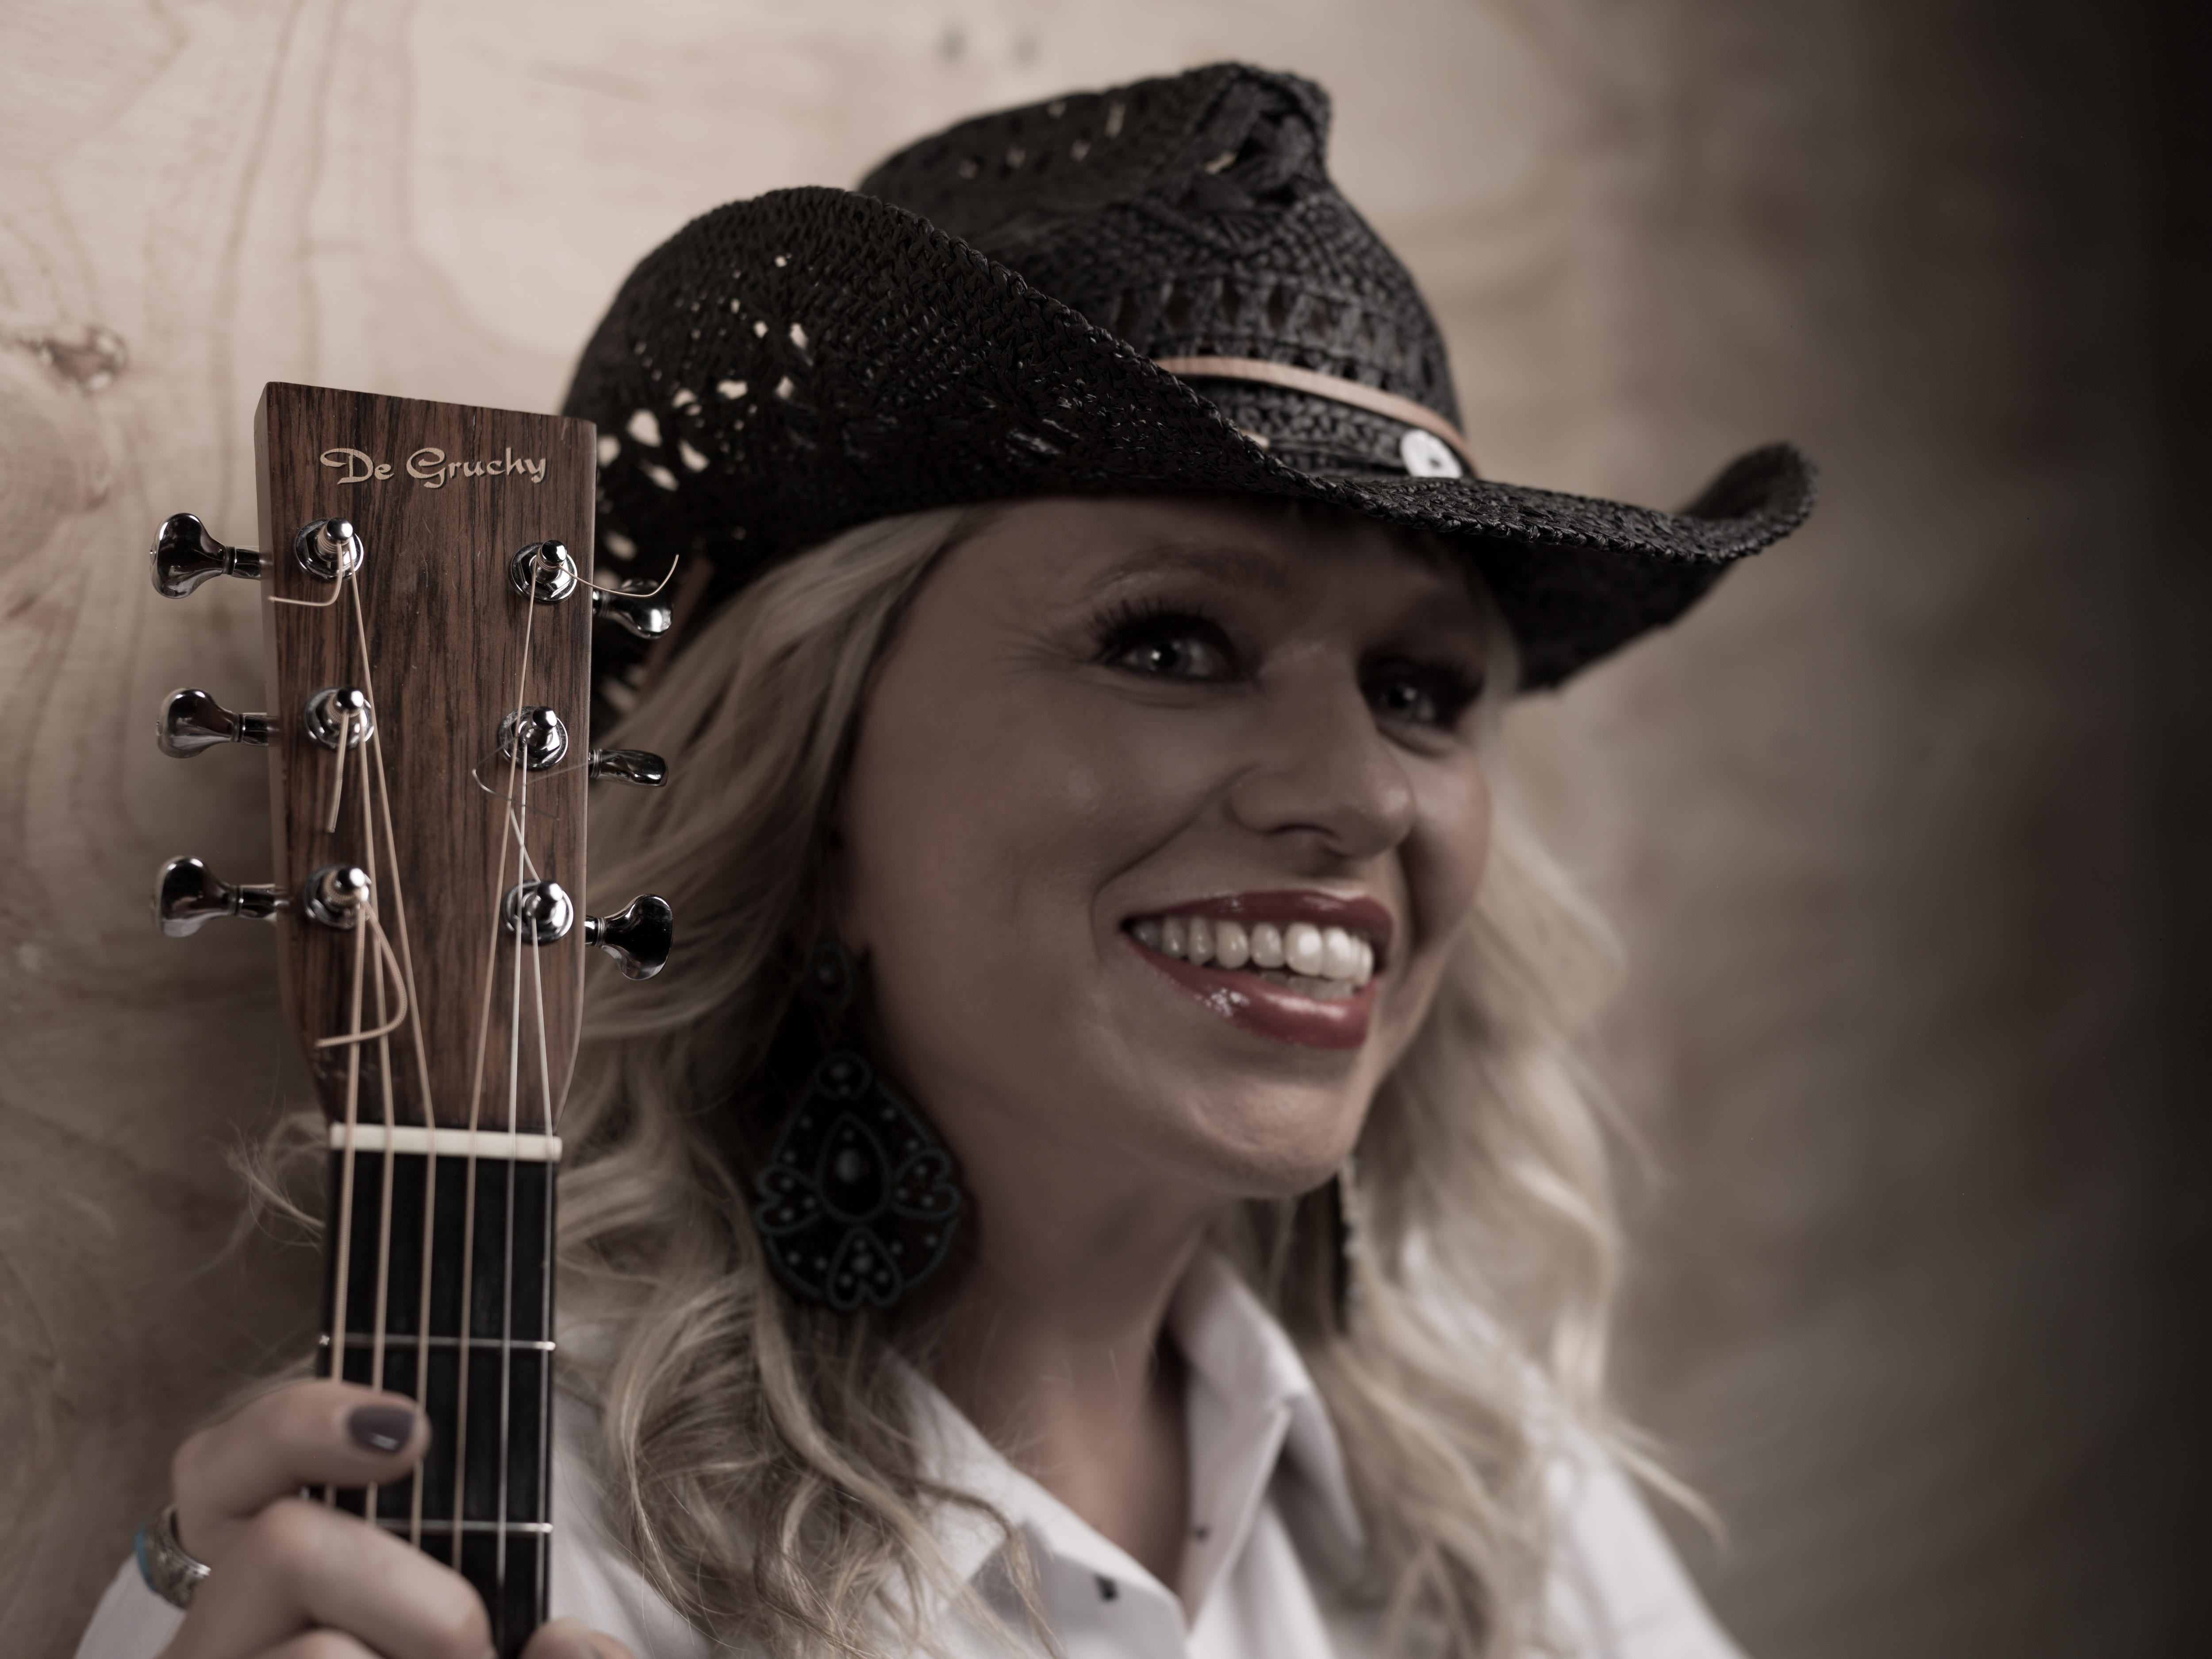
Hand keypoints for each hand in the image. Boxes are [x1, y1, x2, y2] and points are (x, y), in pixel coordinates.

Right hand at [158, 1378, 633, 1658]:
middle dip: (419, 1597)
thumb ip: (544, 1643)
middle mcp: (206, 1654)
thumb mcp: (483, 1644)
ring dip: (409, 1657)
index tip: (410, 1434)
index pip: (221, 1467)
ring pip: (317, 1650)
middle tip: (473, 1653)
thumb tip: (572, 1646)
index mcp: (256, 1598)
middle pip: (284, 1544)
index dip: (298, 1422)